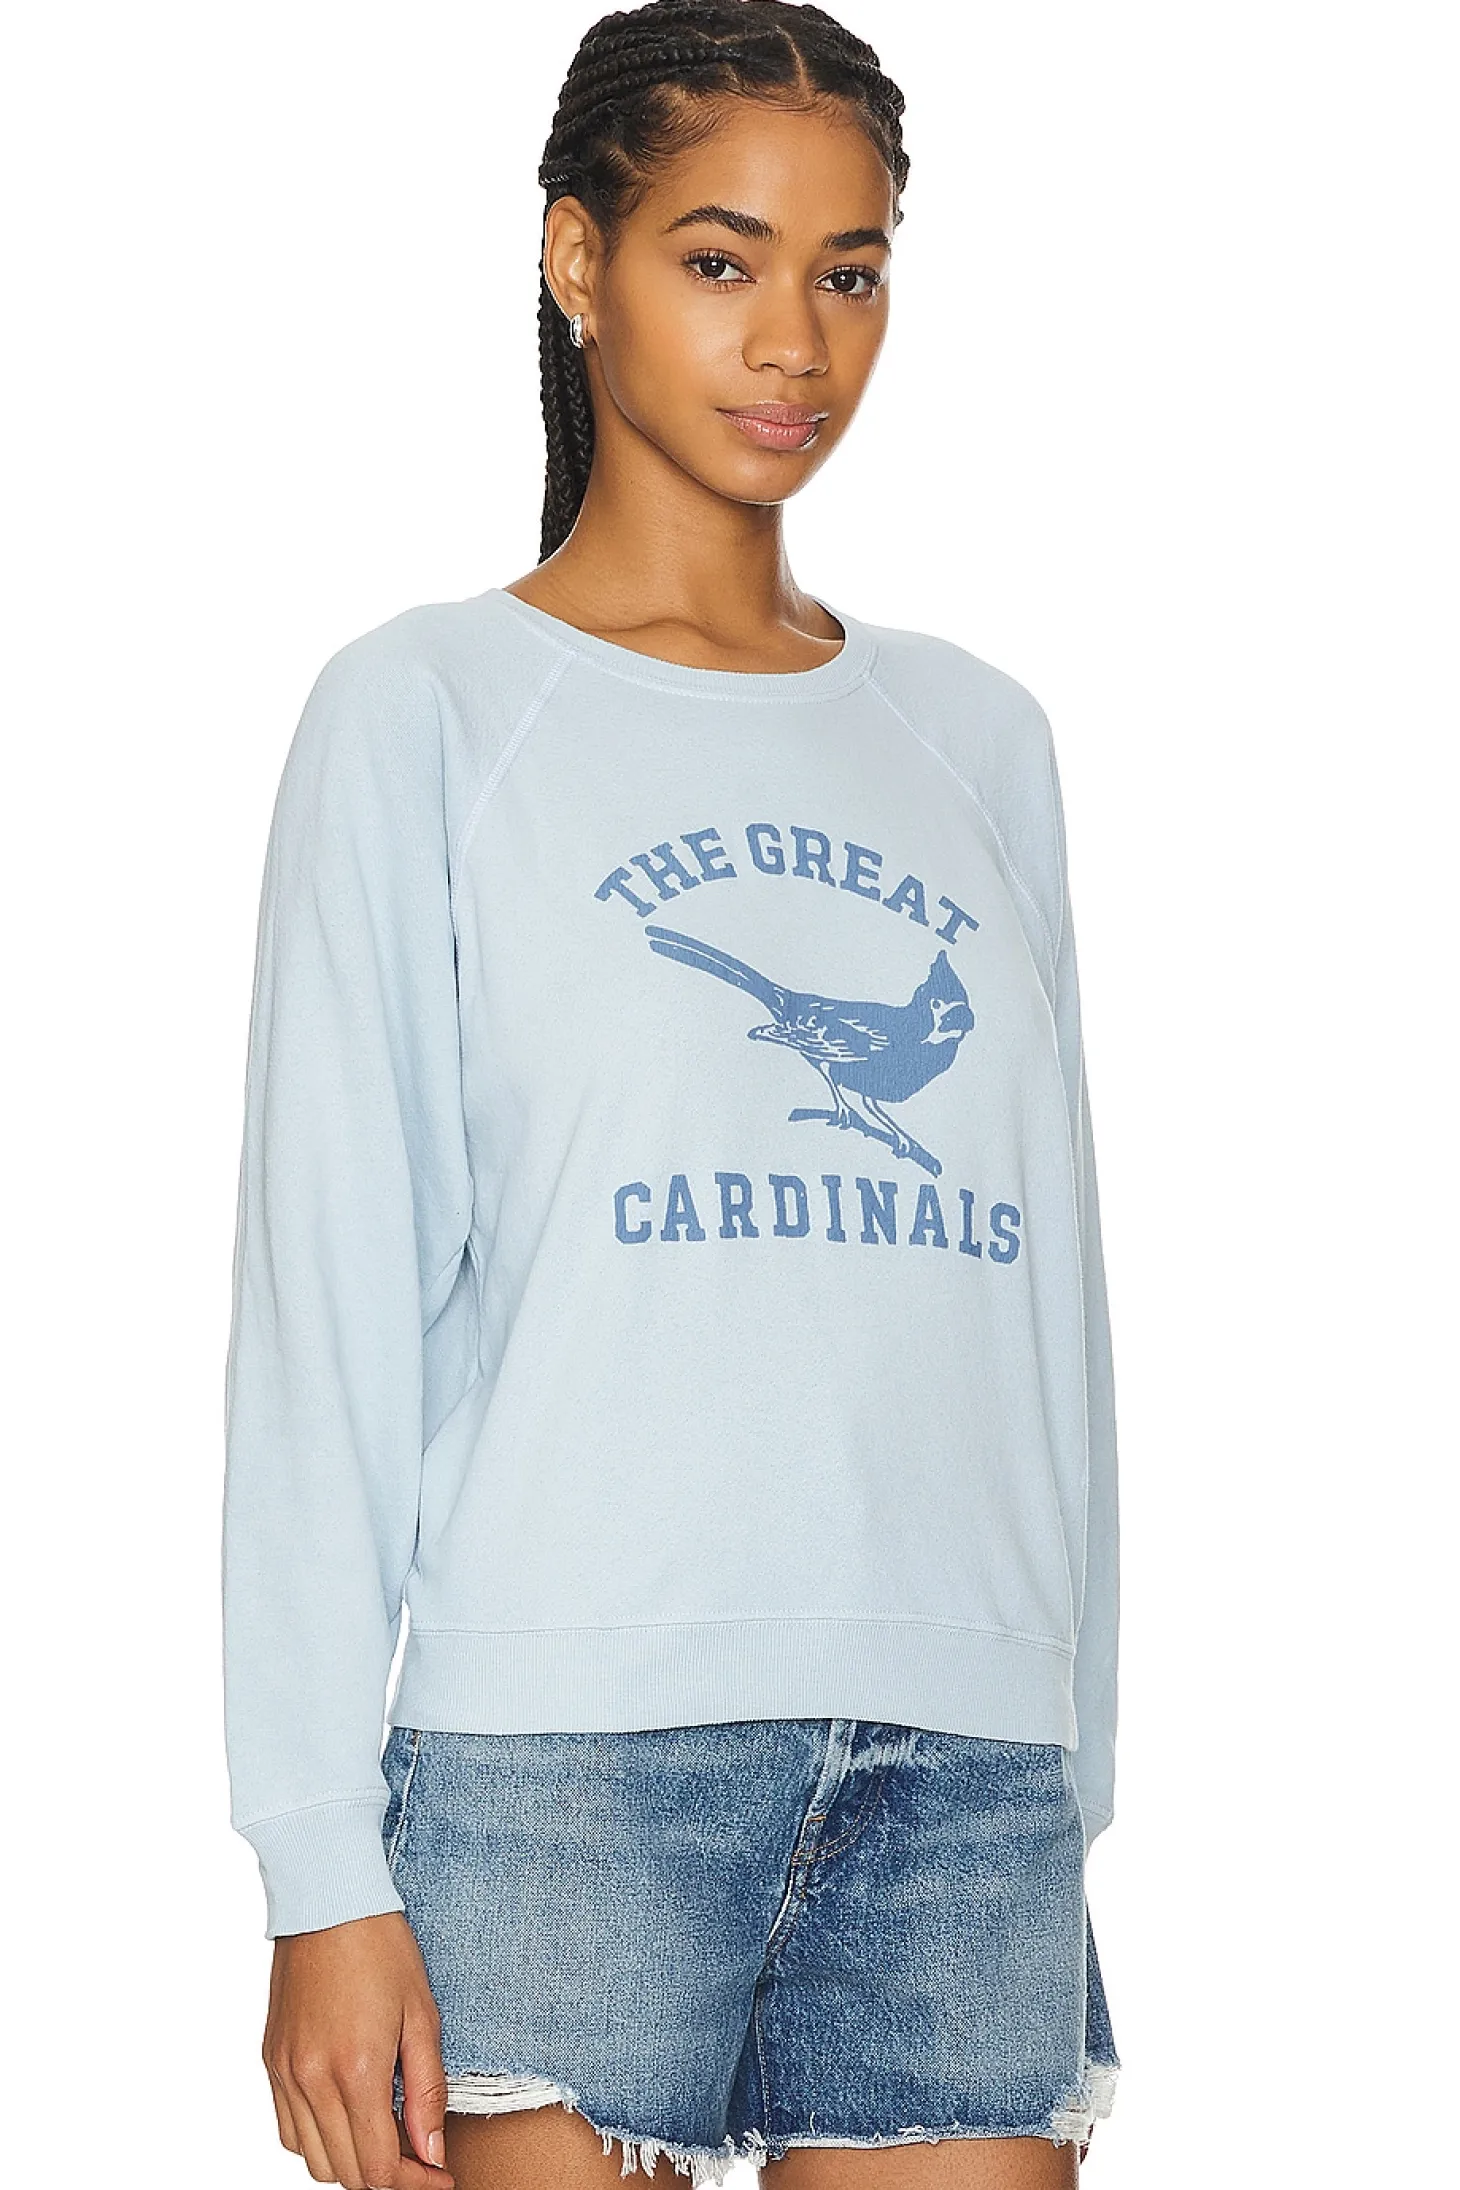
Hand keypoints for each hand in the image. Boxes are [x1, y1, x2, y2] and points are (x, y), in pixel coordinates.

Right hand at [262, 1911, 454, 2187]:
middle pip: (344, 2174)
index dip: (413, 2183)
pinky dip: (317, 2140)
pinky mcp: (271, 2061)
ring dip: (349, 2162)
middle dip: (386, 2176)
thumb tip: (433, 2154)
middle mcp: (311, 2081)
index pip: (377, 2168)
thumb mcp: (423, 2016)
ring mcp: (285, 2073)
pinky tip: (346, 2114)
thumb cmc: (382, 1949)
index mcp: (355, 2070)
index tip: (440, 2176)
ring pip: (312, 2160)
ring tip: (384, 2134)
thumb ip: (427, 2092)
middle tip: (419, 2156)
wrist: (328, 1901)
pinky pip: (288, 2130)